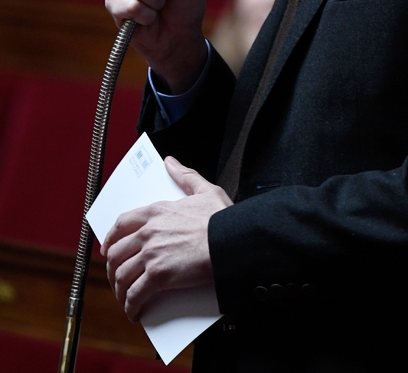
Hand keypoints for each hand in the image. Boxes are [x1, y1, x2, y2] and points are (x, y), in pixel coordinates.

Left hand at [101, 157, 231, 322]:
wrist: (230, 242)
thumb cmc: (222, 220)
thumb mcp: (204, 190)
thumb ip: (184, 176)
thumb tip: (170, 163)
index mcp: (157, 211)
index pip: (122, 224)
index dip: (111, 239)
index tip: (108, 248)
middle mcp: (148, 231)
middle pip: (116, 252)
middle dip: (112, 268)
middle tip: (116, 278)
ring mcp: (151, 253)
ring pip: (121, 274)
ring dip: (119, 290)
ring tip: (125, 298)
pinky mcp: (158, 275)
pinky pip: (135, 294)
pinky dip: (130, 305)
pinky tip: (134, 311)